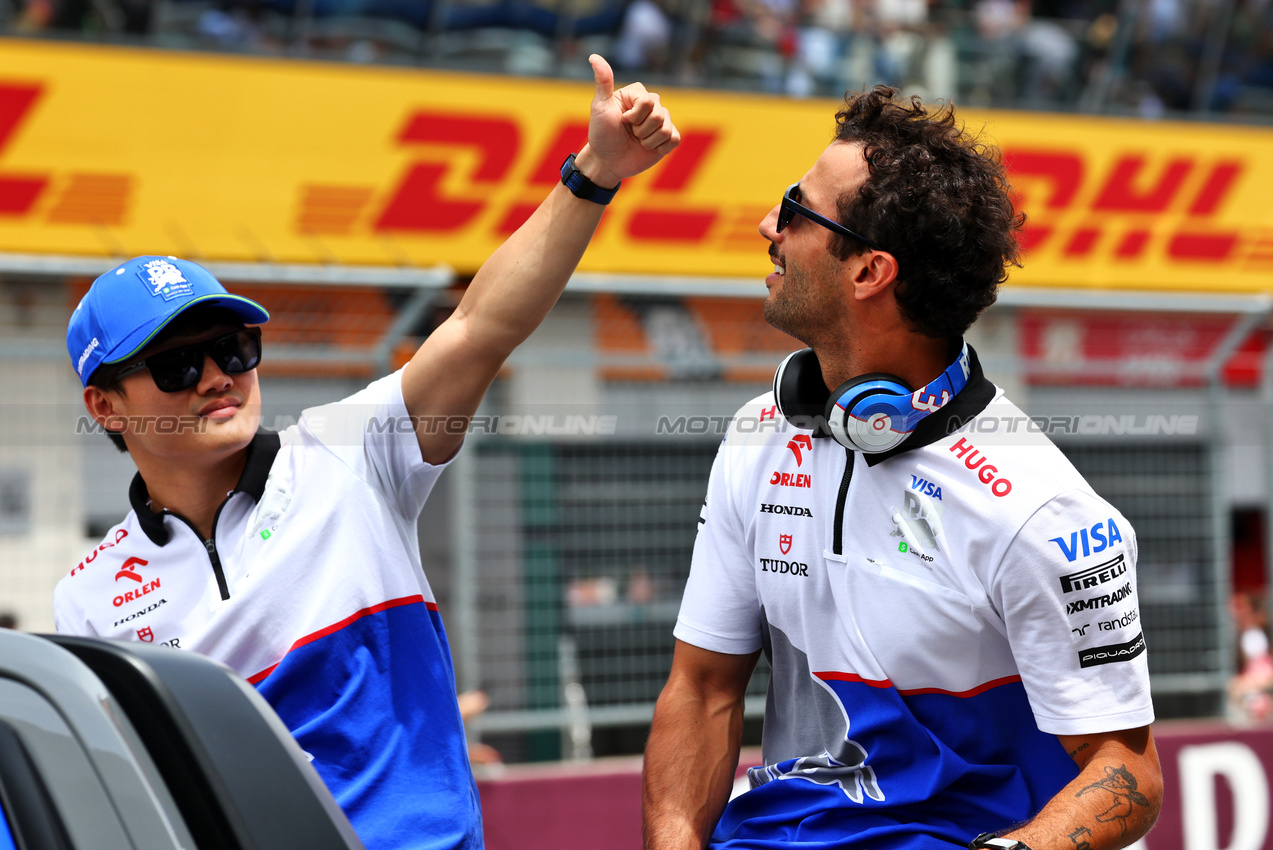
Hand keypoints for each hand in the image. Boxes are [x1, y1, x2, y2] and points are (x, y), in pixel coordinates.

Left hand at [576, 54, 679, 187]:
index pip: (648, 101)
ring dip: (648, 141)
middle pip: (659, 115)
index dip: (635, 116)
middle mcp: (652, 104)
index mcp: (638, 94)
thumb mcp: (600, 107)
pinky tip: (648, 149)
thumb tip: (593, 56)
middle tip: (630, 133)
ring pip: (666, 129)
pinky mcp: (669, 138)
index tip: (622, 120)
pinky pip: (674, 140)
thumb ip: (603, 81)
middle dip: (641, 130)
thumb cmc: (602, 134)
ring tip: (638, 141)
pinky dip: (660, 148)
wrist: (607, 162)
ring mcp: (662, 121)